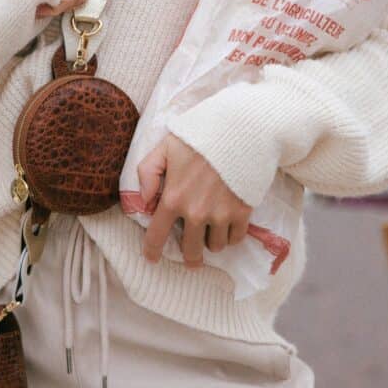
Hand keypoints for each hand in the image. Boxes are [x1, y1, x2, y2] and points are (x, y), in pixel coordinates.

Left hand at [138, 134, 251, 266]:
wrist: (240, 130)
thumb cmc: (200, 137)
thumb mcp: (165, 148)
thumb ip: (148, 172)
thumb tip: (144, 199)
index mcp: (173, 198)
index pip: (157, 234)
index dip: (152, 250)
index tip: (152, 258)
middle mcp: (196, 213)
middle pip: (191, 250)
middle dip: (190, 256)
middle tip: (191, 256)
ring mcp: (220, 214)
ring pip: (215, 246)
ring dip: (212, 242)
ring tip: (212, 232)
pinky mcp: (242, 212)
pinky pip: (236, 238)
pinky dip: (232, 236)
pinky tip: (228, 227)